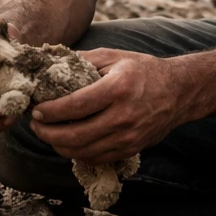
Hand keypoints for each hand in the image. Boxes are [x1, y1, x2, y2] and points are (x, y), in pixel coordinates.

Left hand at [29, 49, 181, 163]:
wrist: (179, 92)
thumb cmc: (143, 70)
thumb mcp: (114, 56)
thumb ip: (82, 61)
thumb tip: (50, 65)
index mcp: (118, 88)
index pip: (76, 106)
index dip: (51, 111)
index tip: (36, 110)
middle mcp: (124, 116)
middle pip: (75, 135)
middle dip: (47, 133)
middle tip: (35, 124)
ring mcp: (129, 137)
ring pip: (82, 151)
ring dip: (58, 145)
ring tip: (48, 133)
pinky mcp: (131, 149)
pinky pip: (96, 159)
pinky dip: (76, 153)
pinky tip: (68, 142)